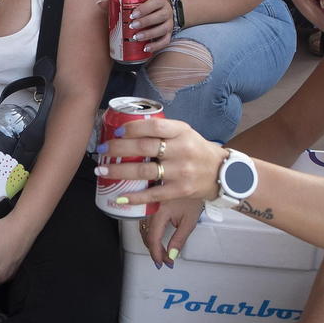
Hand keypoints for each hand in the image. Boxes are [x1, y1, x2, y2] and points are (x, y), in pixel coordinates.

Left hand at [95, 116, 225, 205]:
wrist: (222, 173)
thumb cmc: (198, 151)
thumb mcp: (186, 133)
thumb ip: (163, 130)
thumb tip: (129, 128)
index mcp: (182, 132)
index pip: (154, 126)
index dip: (133, 128)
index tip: (117, 131)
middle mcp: (182, 150)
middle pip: (144, 147)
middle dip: (118, 148)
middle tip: (101, 150)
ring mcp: (181, 172)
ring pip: (144, 171)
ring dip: (119, 171)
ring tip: (102, 170)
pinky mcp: (180, 191)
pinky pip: (153, 194)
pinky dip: (134, 196)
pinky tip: (120, 196)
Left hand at [125, 0, 175, 53]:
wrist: (163, 10)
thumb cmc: (148, 6)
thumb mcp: (141, 0)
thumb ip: (124, 2)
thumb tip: (102, 4)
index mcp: (160, 1)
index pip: (155, 2)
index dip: (144, 9)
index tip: (133, 14)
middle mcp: (167, 11)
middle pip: (160, 16)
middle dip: (145, 22)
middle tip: (132, 26)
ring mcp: (169, 24)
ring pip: (163, 29)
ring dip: (149, 34)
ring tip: (136, 37)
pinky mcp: (169, 34)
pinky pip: (165, 41)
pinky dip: (156, 46)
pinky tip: (145, 48)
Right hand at [140, 199, 204, 267]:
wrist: (190, 181)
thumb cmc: (192, 199)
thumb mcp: (189, 221)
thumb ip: (179, 239)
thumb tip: (171, 254)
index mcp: (160, 211)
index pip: (153, 239)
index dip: (157, 254)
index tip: (162, 263)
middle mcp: (150, 208)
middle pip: (147, 236)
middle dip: (155, 251)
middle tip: (165, 260)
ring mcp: (147, 206)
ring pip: (143, 231)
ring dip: (151, 244)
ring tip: (162, 252)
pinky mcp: (147, 205)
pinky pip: (143, 223)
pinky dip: (148, 234)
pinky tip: (155, 240)